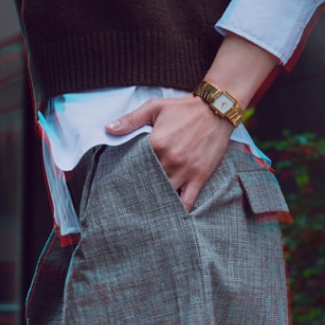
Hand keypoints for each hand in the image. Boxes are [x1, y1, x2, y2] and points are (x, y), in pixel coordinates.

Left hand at [107, 96, 234, 211]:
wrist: (216, 110)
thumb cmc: (184, 109)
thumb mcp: (155, 107)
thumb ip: (130, 120)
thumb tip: (108, 129)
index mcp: (156, 144)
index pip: (136, 166)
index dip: (129, 174)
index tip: (123, 181)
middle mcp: (170, 160)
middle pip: (150, 183)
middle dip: (141, 191)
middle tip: (132, 200)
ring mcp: (186, 170)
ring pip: (166, 195)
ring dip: (158, 202)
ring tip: (148, 210)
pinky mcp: (200, 176)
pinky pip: (188, 201)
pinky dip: (179, 210)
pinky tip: (171, 216)